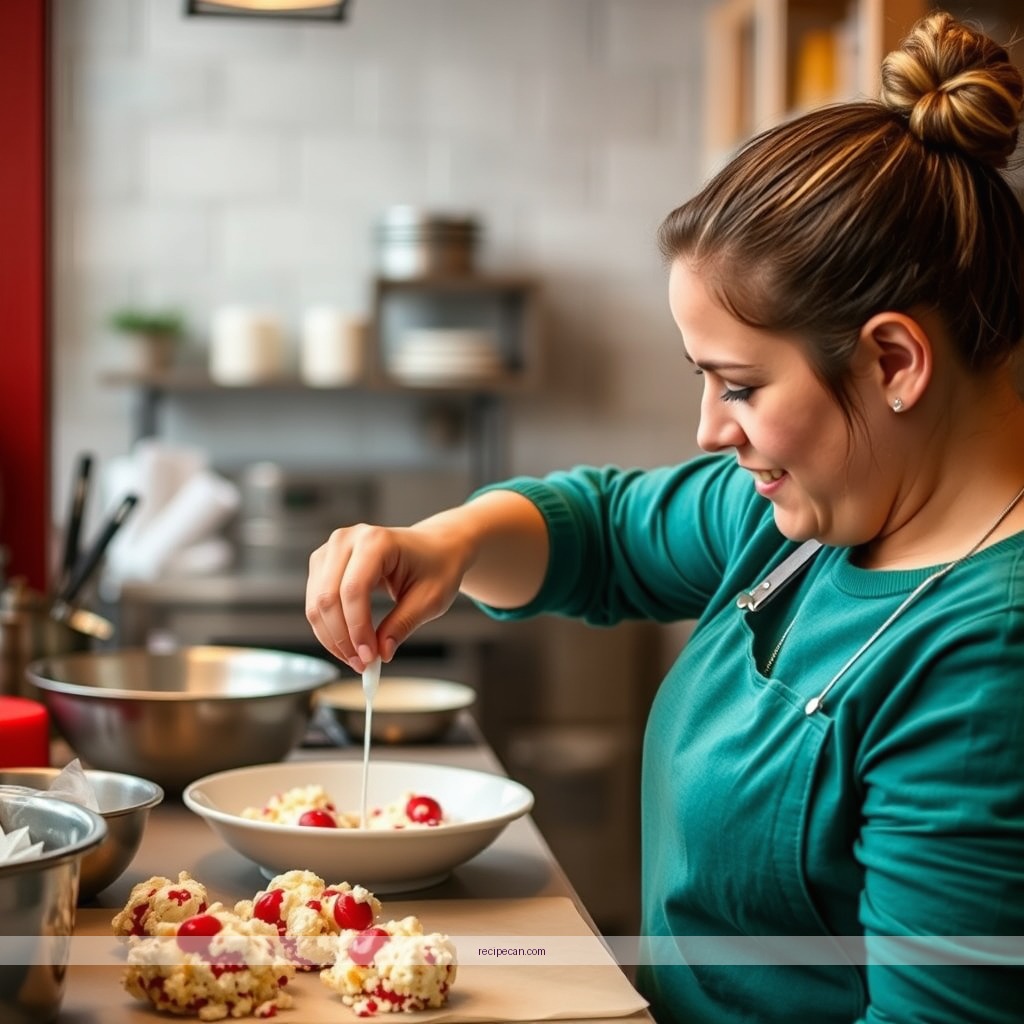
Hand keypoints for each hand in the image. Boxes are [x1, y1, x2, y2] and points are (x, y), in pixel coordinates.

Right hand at [305, 520, 469, 671]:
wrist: (434, 547)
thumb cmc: (436, 566)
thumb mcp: (430, 599)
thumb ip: (402, 625)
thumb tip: (380, 653)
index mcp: (377, 541)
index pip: (354, 590)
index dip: (357, 628)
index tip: (369, 658)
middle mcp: (347, 539)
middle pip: (328, 597)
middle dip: (342, 638)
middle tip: (363, 664)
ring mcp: (331, 549)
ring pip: (317, 603)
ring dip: (332, 637)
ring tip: (357, 658)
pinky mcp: (323, 563)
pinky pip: (316, 602)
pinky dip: (329, 629)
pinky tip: (349, 644)